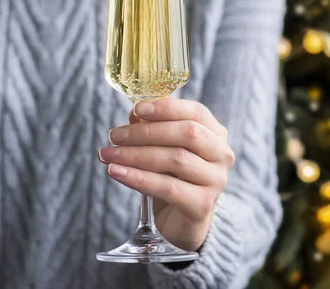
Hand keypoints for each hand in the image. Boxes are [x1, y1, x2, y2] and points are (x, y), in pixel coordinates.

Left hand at [98, 98, 233, 251]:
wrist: (180, 222)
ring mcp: (216, 180)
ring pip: (175, 159)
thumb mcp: (163, 150)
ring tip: (108, 154)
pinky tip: (116, 172)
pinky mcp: (203, 204)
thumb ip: (152, 129)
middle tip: (114, 136)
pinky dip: (138, 178)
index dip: (167, 108)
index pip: (196, 112)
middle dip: (146, 132)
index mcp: (216, 134)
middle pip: (187, 134)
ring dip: (136, 155)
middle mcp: (221, 155)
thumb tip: (134, 114)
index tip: (136, 108)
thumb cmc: (172, 179)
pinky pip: (167, 187)